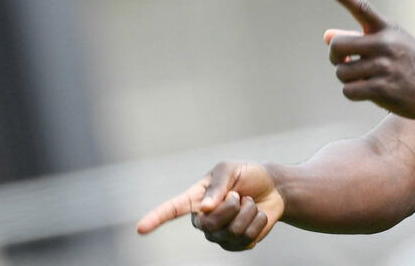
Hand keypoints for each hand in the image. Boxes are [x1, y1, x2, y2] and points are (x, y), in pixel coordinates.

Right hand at [136, 161, 284, 250]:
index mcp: (197, 198)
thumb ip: (218, 185)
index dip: (157, 218)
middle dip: (231, 207)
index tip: (141, 228)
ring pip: (232, 232)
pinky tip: (256, 215)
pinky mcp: (236, 244)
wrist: (273, 187)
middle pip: (208, 225)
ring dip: (248, 212)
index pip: (173, 209)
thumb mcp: (231, 169)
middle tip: (240, 195)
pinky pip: (247, 239)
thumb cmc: (248, 174)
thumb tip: (205, 209)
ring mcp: (220, 235)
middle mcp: (204, 220)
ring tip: (249, 203)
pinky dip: (258, 222)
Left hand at [324, 0, 414, 119]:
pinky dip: (353, 92)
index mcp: (387, 29)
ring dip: (348, 79)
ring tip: (365, 79)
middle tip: (344, 61)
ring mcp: (385, 66)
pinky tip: (368, 91)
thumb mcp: (390, 45)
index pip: (362, 8)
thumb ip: (358, 38)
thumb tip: (326, 35)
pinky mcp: (384, 89)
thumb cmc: (411, 65)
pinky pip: (349, 90)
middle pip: (338, 45)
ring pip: (342, 72)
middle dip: (335, 56)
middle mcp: (386, 44)